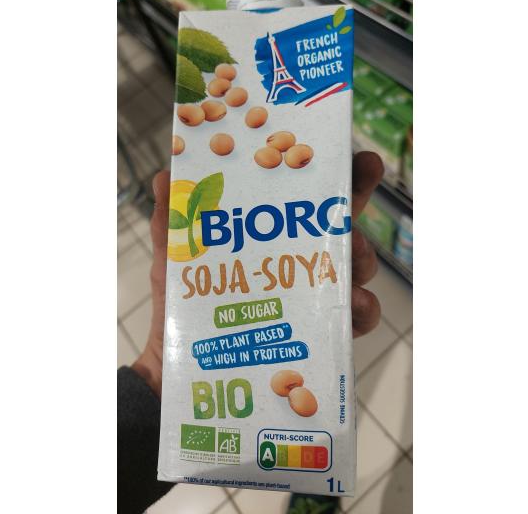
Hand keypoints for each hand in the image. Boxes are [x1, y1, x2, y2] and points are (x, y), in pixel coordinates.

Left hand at [132, 151, 383, 395]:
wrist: (180, 369)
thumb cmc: (181, 310)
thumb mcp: (174, 262)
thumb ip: (172, 224)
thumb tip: (164, 177)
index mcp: (269, 237)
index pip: (306, 198)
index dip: (333, 174)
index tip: (357, 157)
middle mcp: (297, 260)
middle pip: (339, 223)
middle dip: (357, 199)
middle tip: (360, 188)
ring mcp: (313, 296)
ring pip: (354, 267)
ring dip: (362, 256)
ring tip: (353, 256)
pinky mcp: (320, 334)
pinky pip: (353, 320)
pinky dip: (363, 309)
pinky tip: (357, 304)